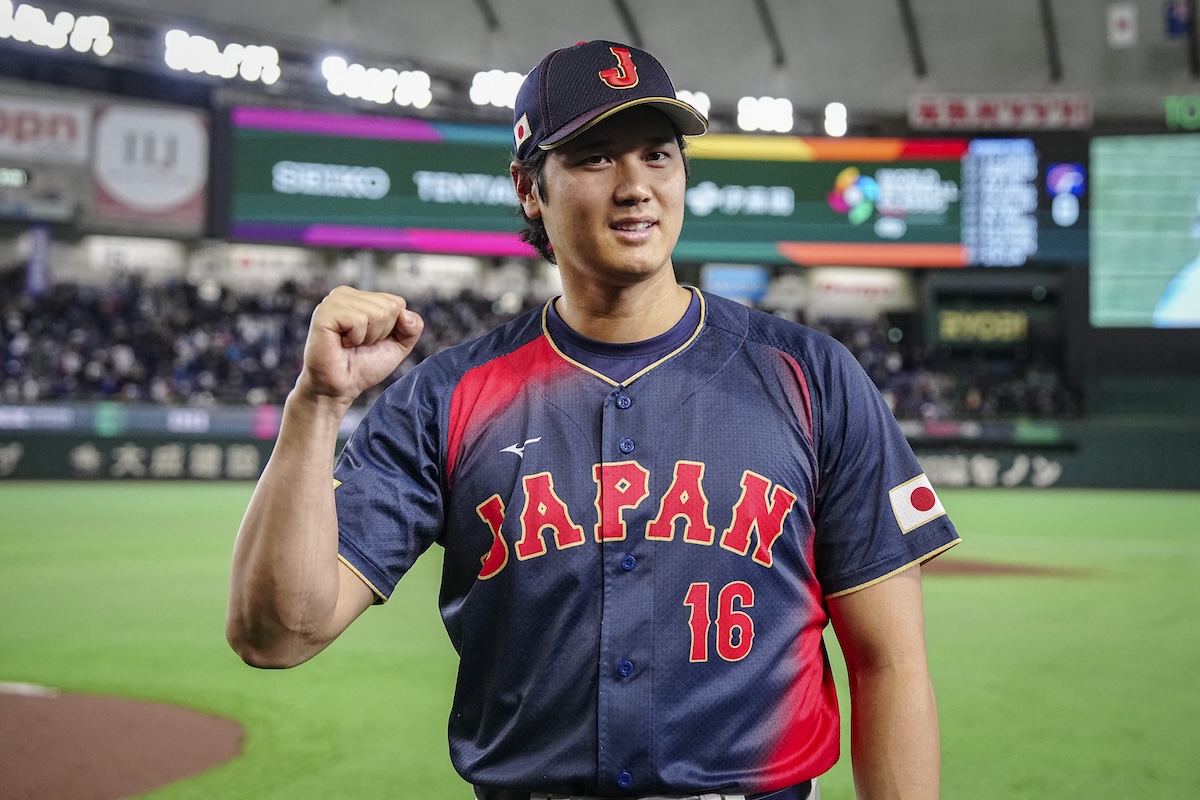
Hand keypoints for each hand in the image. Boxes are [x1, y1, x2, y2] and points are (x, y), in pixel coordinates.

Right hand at [296, 285, 424, 405]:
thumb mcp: (398, 346)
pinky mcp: (325, 313)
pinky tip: (342, 343)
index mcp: (360, 297)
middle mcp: (345, 294)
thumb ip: (412, 327)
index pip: (397, 303)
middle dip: (381, 333)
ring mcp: (333, 301)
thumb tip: (405, 313)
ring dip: (369, 337)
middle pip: (390, 307)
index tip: (371, 340)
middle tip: (360, 345)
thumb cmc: (364, 366)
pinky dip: (357, 338)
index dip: (391, 329)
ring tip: (350, 344)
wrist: (340, 387)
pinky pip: (360, 320)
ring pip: (378, 312)